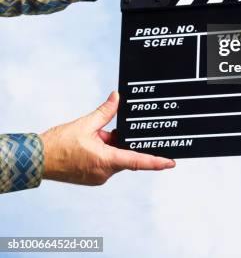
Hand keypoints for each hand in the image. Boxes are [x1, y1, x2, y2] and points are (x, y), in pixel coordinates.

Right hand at [39, 91, 174, 185]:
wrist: (37, 159)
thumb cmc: (58, 145)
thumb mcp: (85, 123)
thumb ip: (105, 111)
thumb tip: (117, 97)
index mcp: (106, 162)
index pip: (138, 161)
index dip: (156, 162)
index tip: (171, 162)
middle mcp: (104, 173)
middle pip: (125, 154)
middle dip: (120, 140)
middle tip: (109, 130)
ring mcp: (97, 176)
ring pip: (115, 156)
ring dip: (110, 144)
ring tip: (94, 134)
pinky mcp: (91, 176)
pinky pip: (105, 161)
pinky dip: (103, 149)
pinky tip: (91, 140)